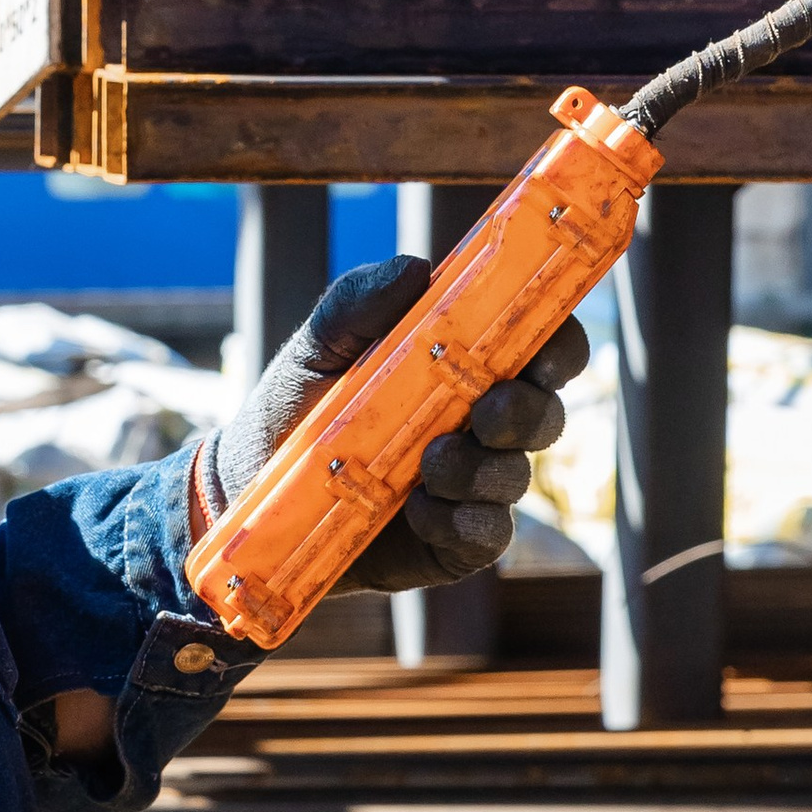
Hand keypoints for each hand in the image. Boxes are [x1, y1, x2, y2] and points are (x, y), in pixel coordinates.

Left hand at [193, 254, 589, 592]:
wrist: (250, 487)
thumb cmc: (297, 403)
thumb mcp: (318, 343)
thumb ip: (359, 300)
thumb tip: (417, 269)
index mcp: (470, 367)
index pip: (542, 350)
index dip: (560, 346)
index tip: (545, 348)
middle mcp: (483, 426)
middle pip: (546, 414)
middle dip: (529, 410)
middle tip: (488, 410)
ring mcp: (472, 486)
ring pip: (515, 476)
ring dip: (481, 468)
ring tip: (430, 462)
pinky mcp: (452, 542)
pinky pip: (486, 534)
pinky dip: (461, 520)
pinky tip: (419, 509)